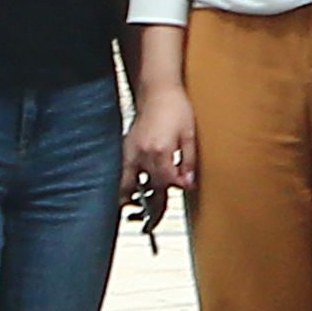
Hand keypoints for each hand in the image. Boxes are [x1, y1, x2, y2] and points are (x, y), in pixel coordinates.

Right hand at [126, 88, 198, 205]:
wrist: (158, 90)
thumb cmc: (175, 107)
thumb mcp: (189, 135)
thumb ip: (189, 161)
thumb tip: (188, 182)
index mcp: (160, 151)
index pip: (166, 182)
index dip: (176, 189)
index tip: (183, 188)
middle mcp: (142, 154)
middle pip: (146, 188)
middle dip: (151, 205)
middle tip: (152, 220)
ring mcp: (130, 151)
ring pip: (126, 185)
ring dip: (132, 199)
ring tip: (136, 212)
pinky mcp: (125, 148)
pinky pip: (122, 173)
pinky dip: (125, 185)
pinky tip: (131, 192)